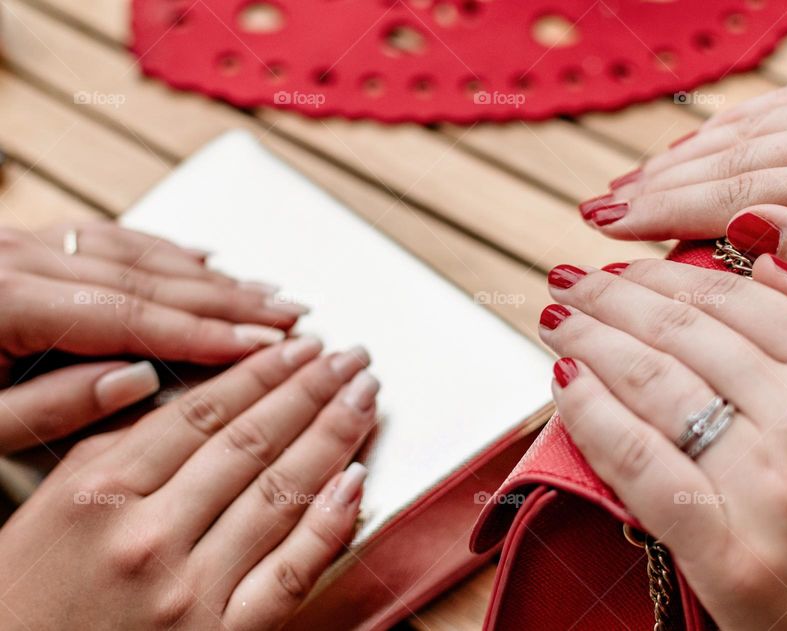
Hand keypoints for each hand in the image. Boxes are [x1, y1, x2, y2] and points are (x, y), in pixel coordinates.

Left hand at [0, 221, 308, 453]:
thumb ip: (50, 407)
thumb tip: (138, 381)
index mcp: (3, 299)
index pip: (130, 316)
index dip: (205, 332)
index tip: (265, 344)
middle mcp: (18, 258)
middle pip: (148, 277)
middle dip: (229, 299)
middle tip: (290, 316)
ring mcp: (25, 244)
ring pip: (139, 253)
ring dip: (209, 276)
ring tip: (268, 292)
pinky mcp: (30, 246)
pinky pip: (112, 238)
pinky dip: (167, 252)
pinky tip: (205, 260)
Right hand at [0, 338, 378, 629]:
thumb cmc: (30, 598)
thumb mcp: (53, 506)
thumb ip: (117, 445)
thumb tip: (190, 396)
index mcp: (101, 492)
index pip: (204, 413)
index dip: (263, 372)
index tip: (300, 346)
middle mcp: (149, 535)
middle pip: (252, 442)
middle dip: (312, 390)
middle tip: (350, 357)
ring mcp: (190, 590)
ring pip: (280, 494)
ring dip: (333, 437)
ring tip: (364, 399)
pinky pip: (291, 571)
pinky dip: (330, 522)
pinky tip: (358, 479)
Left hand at [538, 257, 786, 629]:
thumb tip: (767, 256)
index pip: (733, 298)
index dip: (662, 272)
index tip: (621, 265)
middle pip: (680, 331)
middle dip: (609, 296)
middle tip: (569, 281)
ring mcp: (763, 485)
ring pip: (649, 383)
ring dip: (588, 341)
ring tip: (557, 323)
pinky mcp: (720, 546)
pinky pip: (633, 458)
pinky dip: (588, 412)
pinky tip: (562, 382)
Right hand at [585, 79, 786, 359]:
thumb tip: (745, 228)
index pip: (742, 192)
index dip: (664, 209)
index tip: (607, 225)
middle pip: (740, 151)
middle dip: (660, 181)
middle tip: (600, 207)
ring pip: (759, 123)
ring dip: (688, 153)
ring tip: (634, 183)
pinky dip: (738, 128)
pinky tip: (699, 148)